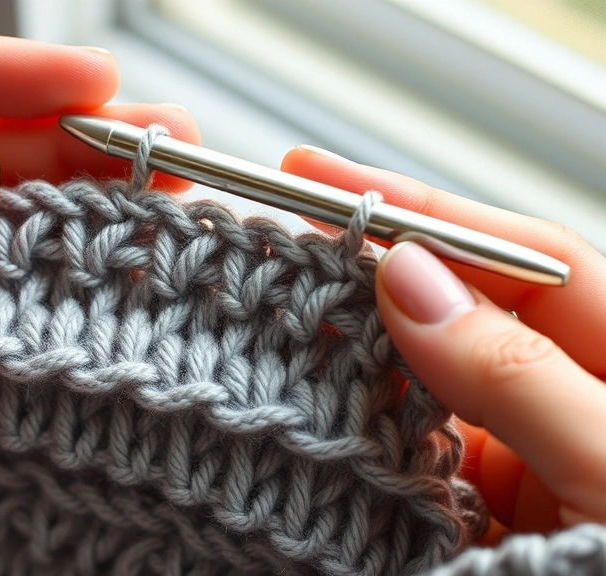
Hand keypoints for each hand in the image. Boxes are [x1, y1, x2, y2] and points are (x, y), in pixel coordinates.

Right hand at [282, 146, 605, 539]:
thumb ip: (517, 374)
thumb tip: (408, 277)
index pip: (513, 259)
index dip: (418, 210)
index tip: (319, 179)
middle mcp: (570, 394)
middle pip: (454, 309)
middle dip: (365, 279)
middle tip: (271, 252)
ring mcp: (521, 451)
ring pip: (418, 383)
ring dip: (348, 362)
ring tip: (270, 331)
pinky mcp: (481, 507)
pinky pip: (408, 455)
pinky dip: (358, 441)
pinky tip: (311, 423)